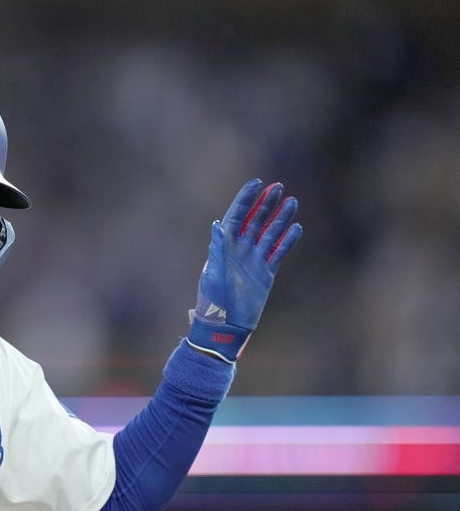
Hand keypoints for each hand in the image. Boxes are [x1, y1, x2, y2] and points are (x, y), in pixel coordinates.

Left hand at [187, 178, 302, 362]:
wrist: (225, 327)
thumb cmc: (213, 303)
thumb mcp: (213, 275)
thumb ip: (217, 250)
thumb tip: (218, 225)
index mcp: (224, 247)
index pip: (236, 216)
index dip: (245, 199)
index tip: (257, 183)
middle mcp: (240, 250)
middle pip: (255, 220)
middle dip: (265, 203)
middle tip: (278, 186)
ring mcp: (254, 261)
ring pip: (270, 233)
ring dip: (280, 218)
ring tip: (292, 201)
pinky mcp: (266, 273)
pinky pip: (279, 252)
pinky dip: (287, 241)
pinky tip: (297, 228)